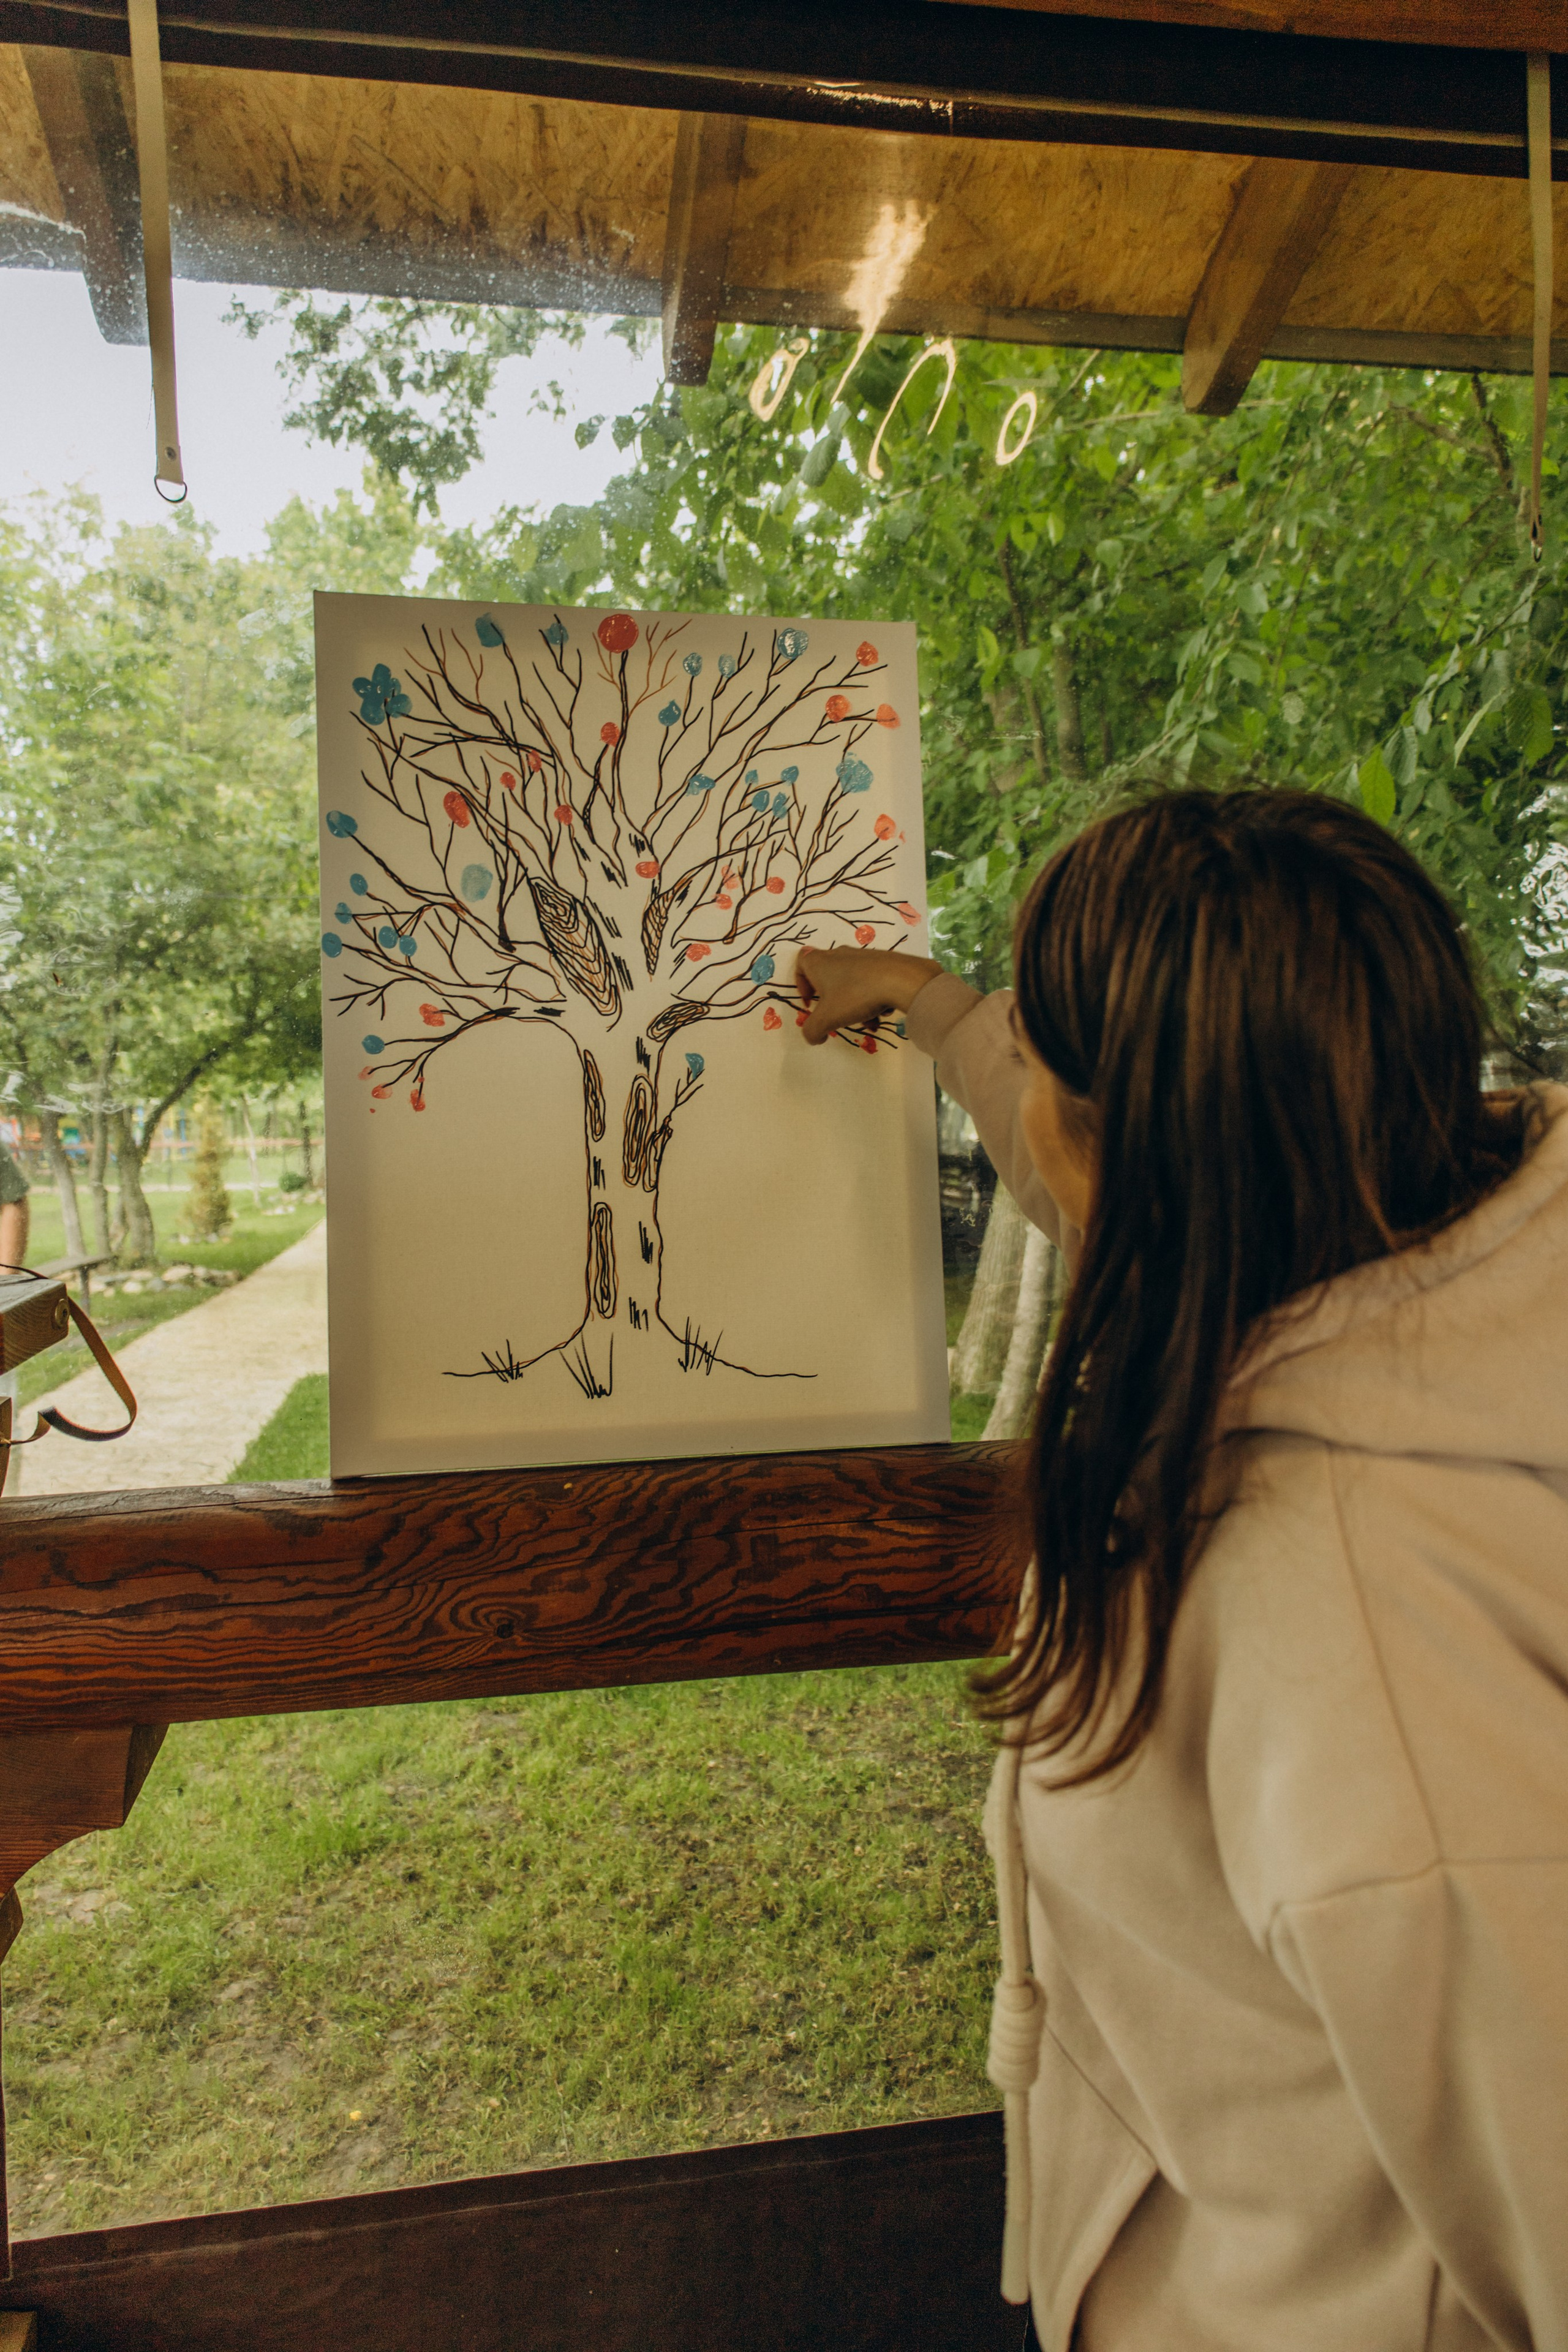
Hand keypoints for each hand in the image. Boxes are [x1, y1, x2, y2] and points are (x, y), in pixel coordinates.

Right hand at [794, 946, 944, 1044]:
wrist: (900, 979)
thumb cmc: (856, 995)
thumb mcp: (827, 1019)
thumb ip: (812, 1031)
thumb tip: (815, 1037)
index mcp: (820, 962)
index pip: (801, 962)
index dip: (801, 983)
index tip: (811, 1002)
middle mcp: (839, 955)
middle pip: (828, 979)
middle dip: (834, 1003)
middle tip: (840, 1017)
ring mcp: (862, 956)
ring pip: (851, 984)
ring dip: (856, 1006)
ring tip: (869, 1022)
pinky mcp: (882, 961)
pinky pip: (870, 982)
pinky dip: (872, 998)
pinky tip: (883, 1012)